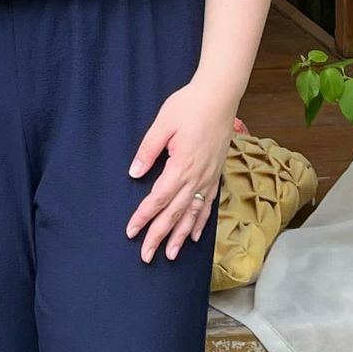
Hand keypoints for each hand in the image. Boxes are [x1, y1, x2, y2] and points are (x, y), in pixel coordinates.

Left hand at [126, 77, 234, 263]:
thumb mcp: (163, 123)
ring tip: (171, 254)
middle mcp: (196, 177)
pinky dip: (201, 222)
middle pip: (174, 213)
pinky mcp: (216, 174)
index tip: (131, 232)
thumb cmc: (190, 105)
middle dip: (159, 236)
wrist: (220, 95)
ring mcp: (209, 178)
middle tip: (146, 256)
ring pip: (193, 214)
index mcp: (181, 165)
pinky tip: (196, 235)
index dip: (143, 217)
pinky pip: (208, 204)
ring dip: (181, 236)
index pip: (158, 199)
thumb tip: (134, 173)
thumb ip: (148, 150)